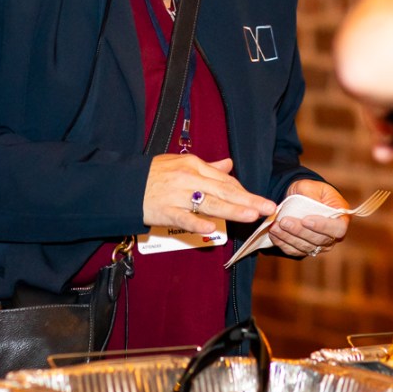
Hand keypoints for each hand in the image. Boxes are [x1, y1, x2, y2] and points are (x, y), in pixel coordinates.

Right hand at [143, 155, 275, 234]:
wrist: (124, 184)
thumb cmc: (154, 174)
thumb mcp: (180, 163)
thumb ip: (207, 167)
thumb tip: (229, 165)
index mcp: (193, 165)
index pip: (225, 180)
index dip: (244, 192)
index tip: (260, 201)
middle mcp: (188, 178)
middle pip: (223, 191)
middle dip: (248, 200)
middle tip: (268, 208)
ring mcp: (176, 195)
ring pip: (209, 204)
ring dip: (232, 210)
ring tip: (251, 215)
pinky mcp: (164, 211)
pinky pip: (183, 218)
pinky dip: (197, 223)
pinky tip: (212, 228)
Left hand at [269, 179, 349, 258]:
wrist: (301, 198)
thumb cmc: (310, 190)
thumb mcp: (311, 186)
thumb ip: (311, 195)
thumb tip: (310, 203)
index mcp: (341, 218)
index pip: (338, 229)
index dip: (323, 226)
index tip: (306, 220)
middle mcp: (333, 235)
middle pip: (319, 240)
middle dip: (299, 231)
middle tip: (284, 221)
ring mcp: (320, 245)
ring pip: (305, 247)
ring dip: (289, 238)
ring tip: (275, 227)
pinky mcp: (306, 249)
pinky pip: (295, 251)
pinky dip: (283, 244)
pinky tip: (274, 235)